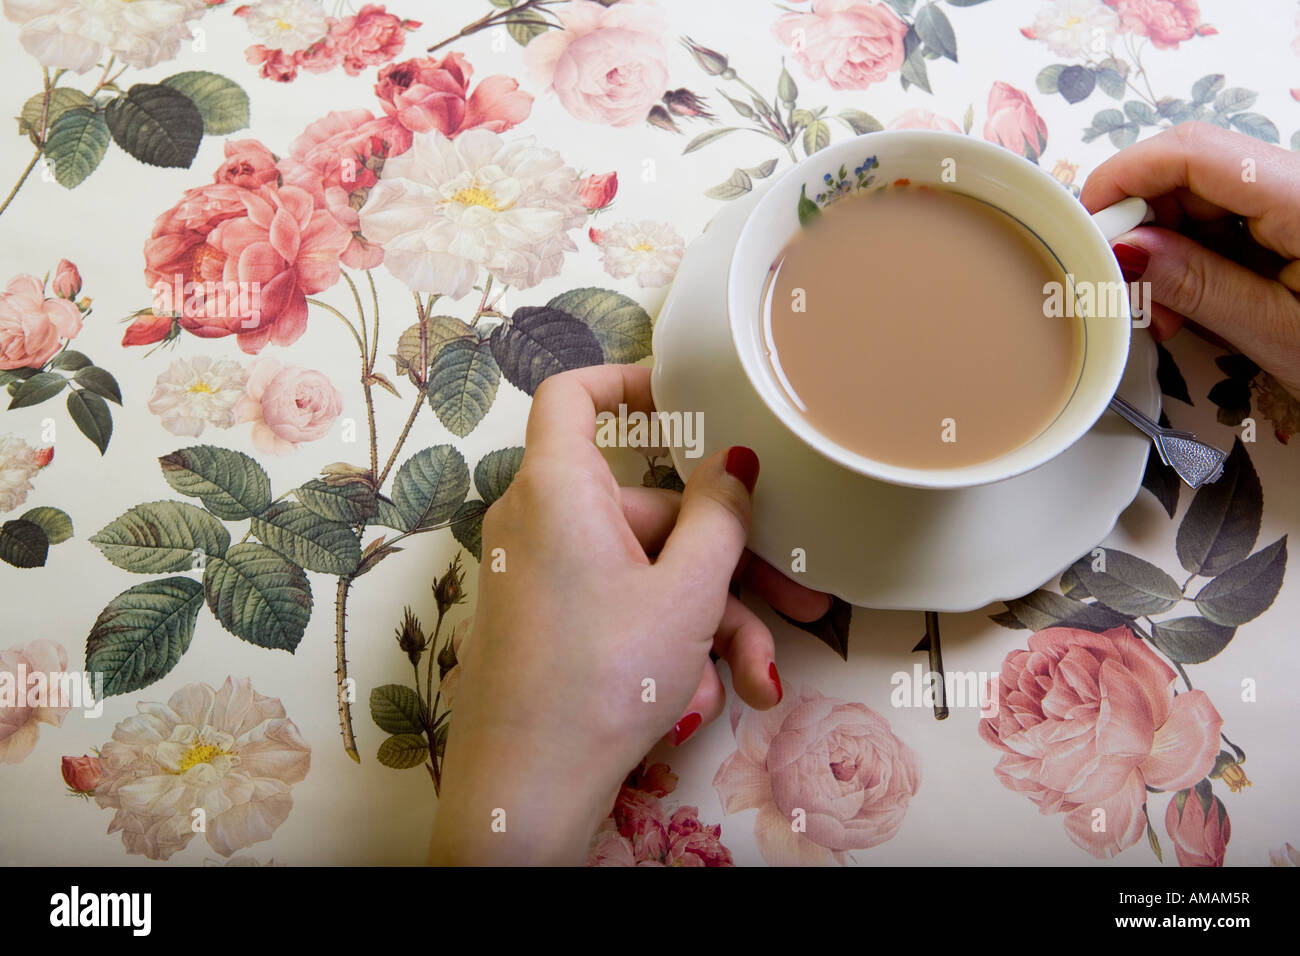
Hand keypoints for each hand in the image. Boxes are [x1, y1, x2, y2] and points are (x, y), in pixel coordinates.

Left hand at [428, 363, 829, 864]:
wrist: (528, 789)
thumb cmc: (602, 679)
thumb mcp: (686, 592)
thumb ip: (719, 517)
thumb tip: (736, 464)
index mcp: (558, 488)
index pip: (573, 396)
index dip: (626, 383)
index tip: (681, 398)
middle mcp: (539, 522)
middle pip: (647, 510)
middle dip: (725, 562)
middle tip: (794, 597)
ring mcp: (540, 575)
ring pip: (645, 571)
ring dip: (707, 621)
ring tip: (753, 677)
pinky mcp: (547, 623)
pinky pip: (617, 607)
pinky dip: (665, 642)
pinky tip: (703, 697)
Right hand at [1080, 122, 1299, 397]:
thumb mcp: (1277, 333)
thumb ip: (1197, 285)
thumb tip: (1124, 250)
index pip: (1192, 153)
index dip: (1124, 177)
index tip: (1083, 224)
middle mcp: (1299, 184)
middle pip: (1188, 171)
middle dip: (1139, 225)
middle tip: (1124, 290)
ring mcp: (1294, 200)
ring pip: (1197, 197)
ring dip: (1162, 249)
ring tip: (1164, 315)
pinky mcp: (1291, 221)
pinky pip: (1222, 221)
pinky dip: (1190, 259)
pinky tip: (1187, 305)